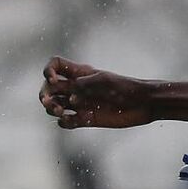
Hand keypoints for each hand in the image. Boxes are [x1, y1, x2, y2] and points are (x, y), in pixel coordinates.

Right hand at [38, 56, 156, 128]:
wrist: (142, 104)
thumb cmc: (126, 87)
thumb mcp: (105, 81)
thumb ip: (86, 85)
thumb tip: (69, 96)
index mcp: (80, 73)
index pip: (56, 66)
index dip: (48, 71)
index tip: (53, 80)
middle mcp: (76, 88)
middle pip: (50, 88)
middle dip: (44, 94)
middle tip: (48, 102)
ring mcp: (80, 104)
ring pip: (55, 105)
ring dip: (52, 108)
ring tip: (60, 111)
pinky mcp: (86, 119)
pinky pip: (67, 122)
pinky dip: (64, 122)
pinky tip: (69, 121)